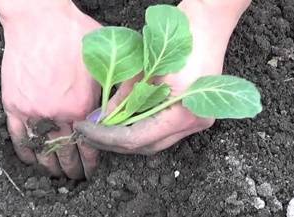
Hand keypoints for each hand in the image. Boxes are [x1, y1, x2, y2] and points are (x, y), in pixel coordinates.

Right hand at [0, 0, 100, 178]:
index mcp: (81, 106)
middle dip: (73, 169)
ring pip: (42, 149)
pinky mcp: (13, 104)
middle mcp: (57, 114)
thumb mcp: (103, 63)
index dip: (92, 161)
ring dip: (49, 166)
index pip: (89, 145)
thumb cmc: (74, 34)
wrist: (39, 19)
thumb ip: (110, 91)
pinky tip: (31, 160)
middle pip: (65, 152)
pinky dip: (24, 151)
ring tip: (56, 174)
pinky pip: (17, 135)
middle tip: (77, 176)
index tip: (93, 169)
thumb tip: (117, 113)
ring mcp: (32, 111)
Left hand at [74, 0, 250, 154]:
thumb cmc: (178, 38)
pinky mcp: (197, 113)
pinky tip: (127, 119)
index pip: (136, 139)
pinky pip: (166, 129)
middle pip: (147, 146)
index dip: (107, 137)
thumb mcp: (143, 68)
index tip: (85, 130)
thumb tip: (101, 119)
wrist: (207, 23)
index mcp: (182, 115)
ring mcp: (199, 121)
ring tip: (105, 128)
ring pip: (157, 141)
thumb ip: (124, 98)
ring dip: (130, 136)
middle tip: (91, 132)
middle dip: (116, 142)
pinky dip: (145, 127)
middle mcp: (194, 124)